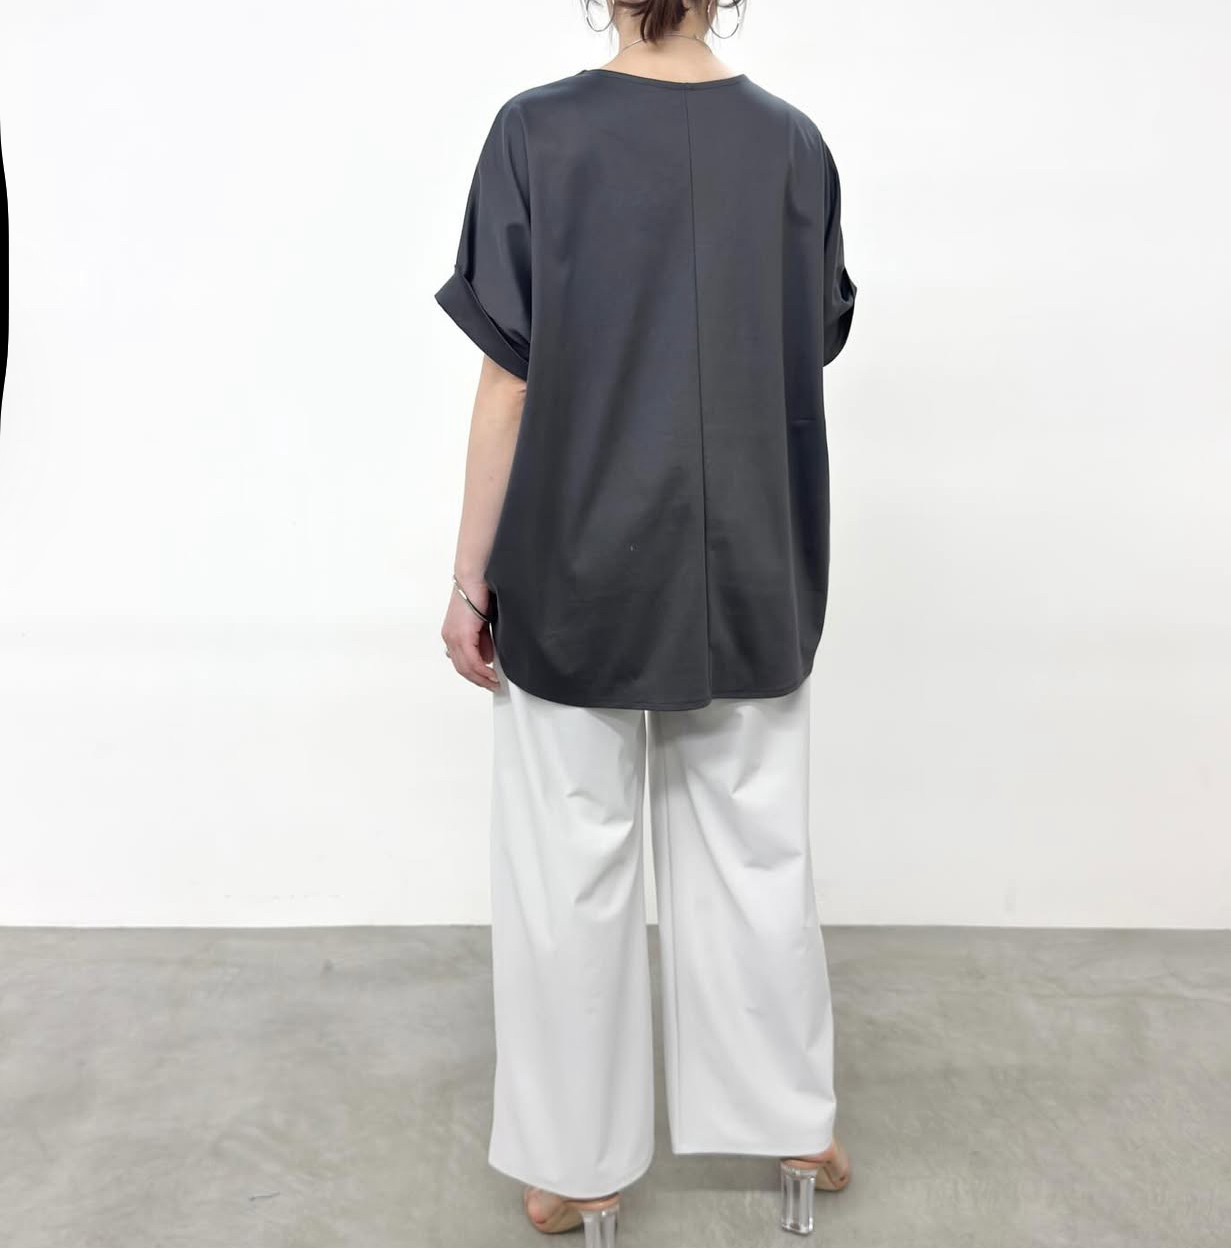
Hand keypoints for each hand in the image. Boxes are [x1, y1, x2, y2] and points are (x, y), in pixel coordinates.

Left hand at [442, 575, 499, 690]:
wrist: (476, 576)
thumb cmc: (480, 592)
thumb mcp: (482, 624)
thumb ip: (483, 641)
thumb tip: (487, 658)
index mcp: (453, 634)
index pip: (461, 662)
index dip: (475, 675)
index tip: (487, 680)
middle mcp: (450, 637)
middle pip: (462, 668)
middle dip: (479, 680)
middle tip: (493, 686)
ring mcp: (454, 636)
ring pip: (466, 667)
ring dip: (482, 678)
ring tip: (495, 682)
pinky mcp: (462, 634)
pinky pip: (472, 660)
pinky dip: (483, 670)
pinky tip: (492, 674)